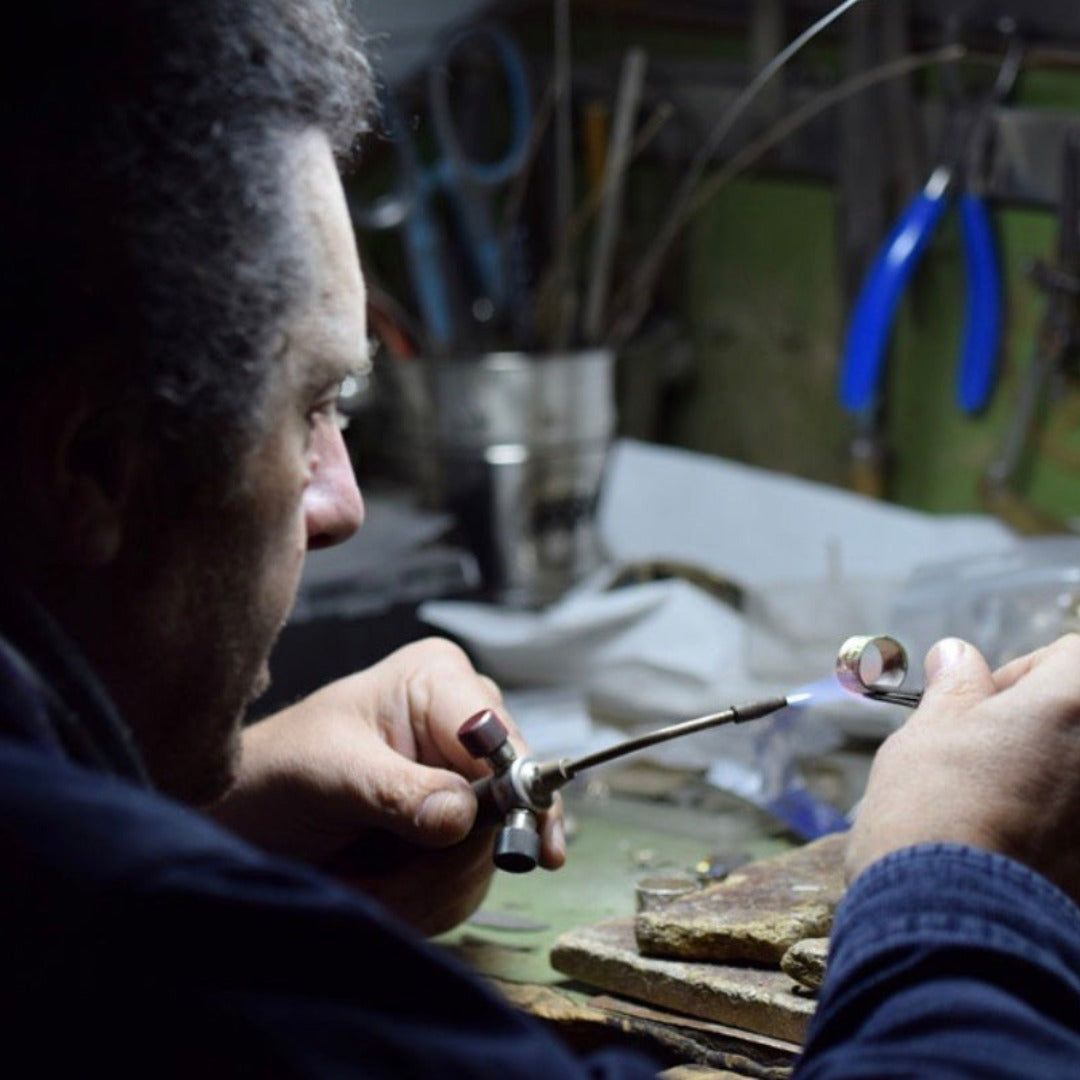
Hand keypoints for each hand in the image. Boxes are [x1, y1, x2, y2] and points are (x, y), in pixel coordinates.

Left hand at [211, 638, 565, 934]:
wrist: (244, 817)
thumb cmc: (277, 771)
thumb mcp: (331, 774)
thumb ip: (397, 791)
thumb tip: (462, 813)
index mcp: (437, 681)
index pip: (503, 737)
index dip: (515, 790)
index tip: (519, 844)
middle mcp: (462, 726)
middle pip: (506, 804)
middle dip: (448, 858)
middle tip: (385, 885)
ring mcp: (462, 781)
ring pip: (488, 853)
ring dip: (425, 885)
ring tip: (363, 880)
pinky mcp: (455, 829)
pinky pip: (467, 879)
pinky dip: (422, 898)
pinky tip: (376, 886)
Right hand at [846, 633, 1079, 902]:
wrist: (954, 923)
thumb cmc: (934, 812)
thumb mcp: (930, 731)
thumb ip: (957, 688)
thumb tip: (957, 654)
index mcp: (1077, 703)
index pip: (1071, 655)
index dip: (1022, 673)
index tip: (982, 705)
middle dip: (1041, 730)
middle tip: (987, 755)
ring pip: (1078, 776)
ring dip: (1050, 779)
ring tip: (994, 809)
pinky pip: (1077, 826)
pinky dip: (1059, 828)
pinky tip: (1014, 850)